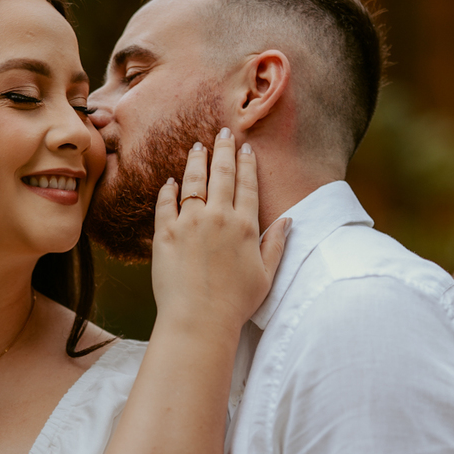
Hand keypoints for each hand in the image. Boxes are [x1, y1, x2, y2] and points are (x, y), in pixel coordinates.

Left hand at [151, 130, 289, 343]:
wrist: (198, 320)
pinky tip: (171, 181)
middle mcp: (218, 217)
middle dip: (223, 149)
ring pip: (193, 181)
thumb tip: (288, 221)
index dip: (247, 163)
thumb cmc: (235, 304)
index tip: (245, 148)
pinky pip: (165, 203)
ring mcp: (189, 223)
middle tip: (222, 133)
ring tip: (197, 147)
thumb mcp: (266, 276)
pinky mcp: (164, 234)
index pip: (247, 185)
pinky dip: (168, 189)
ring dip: (196, 161)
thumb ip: (276, 245)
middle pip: (221, 173)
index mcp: (245, 226)